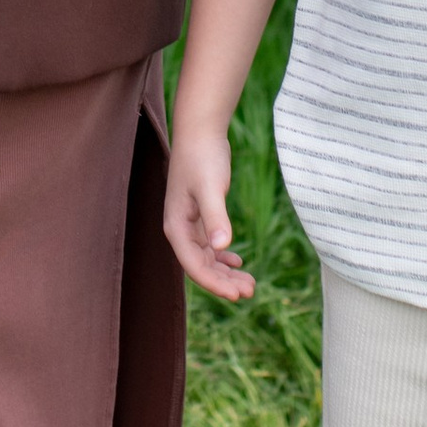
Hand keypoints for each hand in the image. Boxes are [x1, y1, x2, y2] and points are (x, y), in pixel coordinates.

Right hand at [163, 126, 253, 300]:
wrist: (200, 131)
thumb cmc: (202, 157)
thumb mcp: (210, 188)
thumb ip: (216, 217)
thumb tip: (222, 246)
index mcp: (176, 227)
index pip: (193, 266)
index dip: (214, 284)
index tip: (237, 295)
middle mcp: (180, 229)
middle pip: (201, 266)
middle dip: (223, 282)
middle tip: (250, 291)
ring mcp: (190, 223)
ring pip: (207, 258)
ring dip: (225, 272)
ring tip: (249, 283)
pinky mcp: (200, 214)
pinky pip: (209, 245)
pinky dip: (223, 256)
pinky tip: (237, 261)